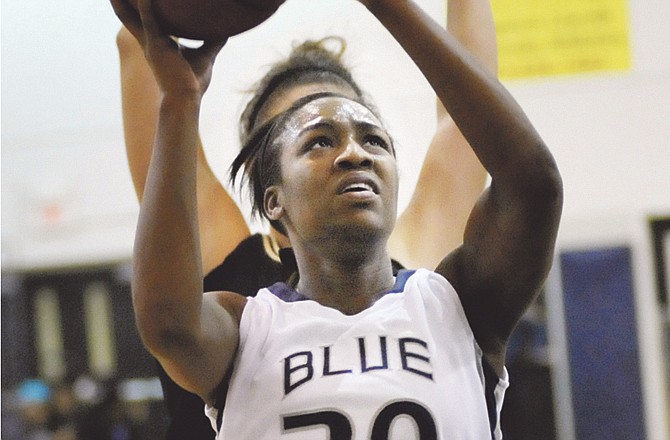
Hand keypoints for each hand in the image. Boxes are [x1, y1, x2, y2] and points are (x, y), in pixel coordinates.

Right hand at [110, 0, 225, 99]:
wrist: (186, 100)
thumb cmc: (193, 83)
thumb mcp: (205, 56)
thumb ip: (213, 41)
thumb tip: (226, 30)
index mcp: (158, 43)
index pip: (145, 20)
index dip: (138, 6)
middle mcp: (149, 42)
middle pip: (130, 17)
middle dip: (123, 2)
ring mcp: (151, 44)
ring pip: (133, 16)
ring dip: (126, 1)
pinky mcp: (157, 47)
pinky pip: (150, 22)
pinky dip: (146, 8)